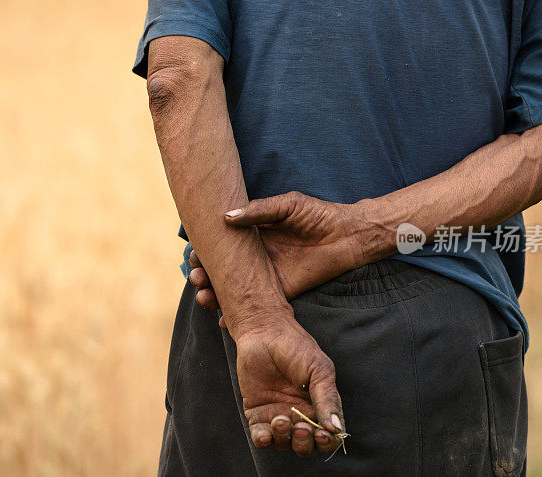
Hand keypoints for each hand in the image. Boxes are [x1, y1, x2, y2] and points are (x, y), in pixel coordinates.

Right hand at [189, 191, 374, 309]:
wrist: (348, 235)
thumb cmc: (318, 215)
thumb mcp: (288, 205)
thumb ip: (259, 210)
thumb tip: (226, 218)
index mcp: (252, 233)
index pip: (221, 244)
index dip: (204, 251)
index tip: (192, 257)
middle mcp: (254, 256)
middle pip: (221, 270)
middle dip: (204, 276)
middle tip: (196, 279)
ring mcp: (265, 276)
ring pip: (232, 290)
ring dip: (214, 296)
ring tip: (205, 299)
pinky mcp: (280, 293)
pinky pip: (256, 306)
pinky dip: (238, 315)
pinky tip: (224, 321)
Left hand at [235, 318, 345, 455]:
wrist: (264, 332)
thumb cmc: (296, 348)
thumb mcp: (319, 370)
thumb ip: (328, 399)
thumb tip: (337, 429)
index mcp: (320, 407)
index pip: (328, 436)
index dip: (327, 442)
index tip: (322, 433)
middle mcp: (300, 416)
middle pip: (306, 446)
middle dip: (305, 443)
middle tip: (300, 427)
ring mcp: (278, 415)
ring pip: (284, 444)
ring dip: (284, 439)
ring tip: (280, 420)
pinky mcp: (257, 412)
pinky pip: (261, 436)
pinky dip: (263, 440)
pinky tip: (264, 434)